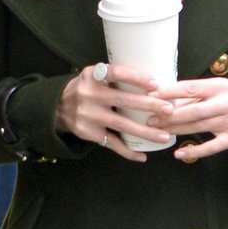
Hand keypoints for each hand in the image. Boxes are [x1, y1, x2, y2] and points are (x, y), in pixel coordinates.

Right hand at [55, 61, 169, 160]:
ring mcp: (88, 116)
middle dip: (149, 105)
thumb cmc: (86, 89)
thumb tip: (153, 84)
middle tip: (169, 110)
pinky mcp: (88, 133)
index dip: (136, 78)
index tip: (155, 84)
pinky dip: (127, 151)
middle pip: (123, 100)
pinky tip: (142, 155)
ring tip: (164, 136)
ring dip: (145, 132)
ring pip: (121, 125)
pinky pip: (111, 143)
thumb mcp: (94, 76)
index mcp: (92, 76)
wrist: (58, 108)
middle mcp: (89, 95)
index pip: (117, 73)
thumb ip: (115, 77)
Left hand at [146, 78, 227, 161]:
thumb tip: (164, 97)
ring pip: (198, 126)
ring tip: (157, 131)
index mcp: (218, 87)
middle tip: (150, 119)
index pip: (190, 88)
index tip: (150, 96)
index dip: (169, 93)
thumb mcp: (219, 89)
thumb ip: (196, 95)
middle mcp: (224, 103)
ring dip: (176, 129)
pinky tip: (179, 154)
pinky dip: (195, 151)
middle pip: (192, 110)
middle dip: (169, 115)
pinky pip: (211, 147)